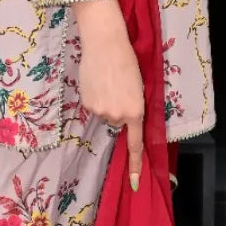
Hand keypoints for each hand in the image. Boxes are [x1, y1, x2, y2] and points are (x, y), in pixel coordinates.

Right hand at [71, 0, 144, 190]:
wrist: (106, 43)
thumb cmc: (128, 61)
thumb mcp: (138, 86)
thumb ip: (133, 107)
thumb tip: (123, 117)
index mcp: (136, 112)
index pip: (135, 144)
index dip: (135, 164)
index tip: (134, 182)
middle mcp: (117, 116)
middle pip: (118, 122)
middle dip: (119, 108)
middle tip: (119, 87)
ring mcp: (100, 111)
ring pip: (105, 113)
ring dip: (106, 102)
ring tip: (107, 81)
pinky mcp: (87, 103)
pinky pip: (94, 106)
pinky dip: (95, 97)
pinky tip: (97, 81)